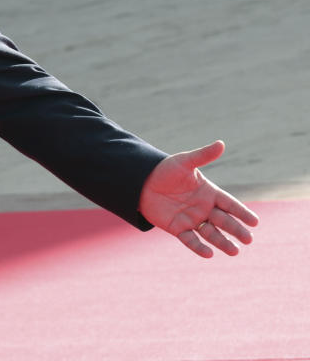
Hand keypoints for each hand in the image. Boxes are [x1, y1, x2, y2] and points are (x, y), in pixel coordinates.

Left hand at [139, 140, 258, 257]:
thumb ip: (203, 156)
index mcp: (209, 192)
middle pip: (224, 221)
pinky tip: (209, 254)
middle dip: (236, 230)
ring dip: (222, 242)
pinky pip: (190, 240)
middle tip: (248, 239)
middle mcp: (203, 208)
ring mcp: (191, 219)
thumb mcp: (185, 162)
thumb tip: (221, 143)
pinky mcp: (177, 228)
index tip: (255, 222)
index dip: (242, 212)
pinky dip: (199, 247)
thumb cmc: (166, 170)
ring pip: (210, 233)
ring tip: (235, 252)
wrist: (142, 182)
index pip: (230, 204)